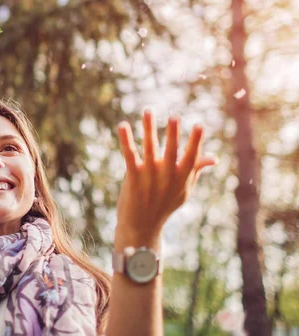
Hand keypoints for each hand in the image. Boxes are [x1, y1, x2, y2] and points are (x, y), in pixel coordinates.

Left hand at [115, 110, 216, 244]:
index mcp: (182, 178)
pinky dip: (126, 139)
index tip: (199, 125)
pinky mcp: (132, 176)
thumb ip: (196, 170)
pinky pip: (129, 154)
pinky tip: (123, 125)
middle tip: (175, 116)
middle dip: (174, 133)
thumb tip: (214, 158)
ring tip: (148, 110)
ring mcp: (149, 176)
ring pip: (149, 148)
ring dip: (149, 128)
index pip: (191, 157)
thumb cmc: (164, 205)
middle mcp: (167, 176)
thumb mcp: (184, 190)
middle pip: (172, 151)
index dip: (195, 141)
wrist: (141, 226)